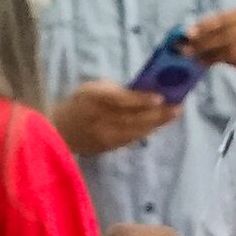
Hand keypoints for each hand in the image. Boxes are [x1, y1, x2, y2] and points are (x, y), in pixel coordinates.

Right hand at [50, 80, 182, 157]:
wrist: (58, 130)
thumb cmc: (78, 103)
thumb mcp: (92, 88)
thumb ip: (115, 90)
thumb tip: (143, 92)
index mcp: (92, 97)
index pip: (120, 99)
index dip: (141, 100)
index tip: (161, 97)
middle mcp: (97, 118)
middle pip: (132, 117)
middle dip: (157, 113)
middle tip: (177, 107)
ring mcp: (102, 136)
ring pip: (135, 130)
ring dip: (156, 123)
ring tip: (173, 114)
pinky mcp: (106, 147)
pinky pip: (131, 139)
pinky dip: (146, 131)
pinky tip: (157, 125)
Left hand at [183, 2, 235, 68]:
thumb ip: (225, 27)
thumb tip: (194, 34)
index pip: (227, 18)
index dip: (206, 26)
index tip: (188, 33)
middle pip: (228, 34)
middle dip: (204, 42)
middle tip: (185, 49)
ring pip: (232, 50)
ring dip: (209, 54)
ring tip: (193, 57)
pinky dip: (220, 61)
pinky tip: (206, 62)